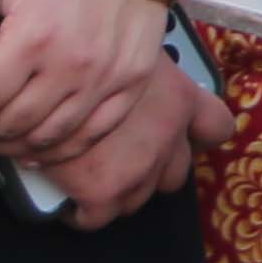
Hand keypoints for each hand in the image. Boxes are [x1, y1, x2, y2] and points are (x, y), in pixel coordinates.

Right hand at [45, 61, 235, 229]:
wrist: (45, 69)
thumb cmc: (85, 44)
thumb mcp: (129, 49)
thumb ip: (142, 72)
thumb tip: (133, 80)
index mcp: (181, 97)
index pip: (215, 128)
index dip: (196, 138)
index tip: (178, 139)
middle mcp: (169, 135)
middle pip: (174, 174)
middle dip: (150, 170)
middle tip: (118, 157)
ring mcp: (140, 166)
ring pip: (137, 198)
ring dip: (118, 189)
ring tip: (90, 174)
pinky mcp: (103, 190)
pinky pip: (96, 217)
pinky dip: (83, 213)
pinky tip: (67, 199)